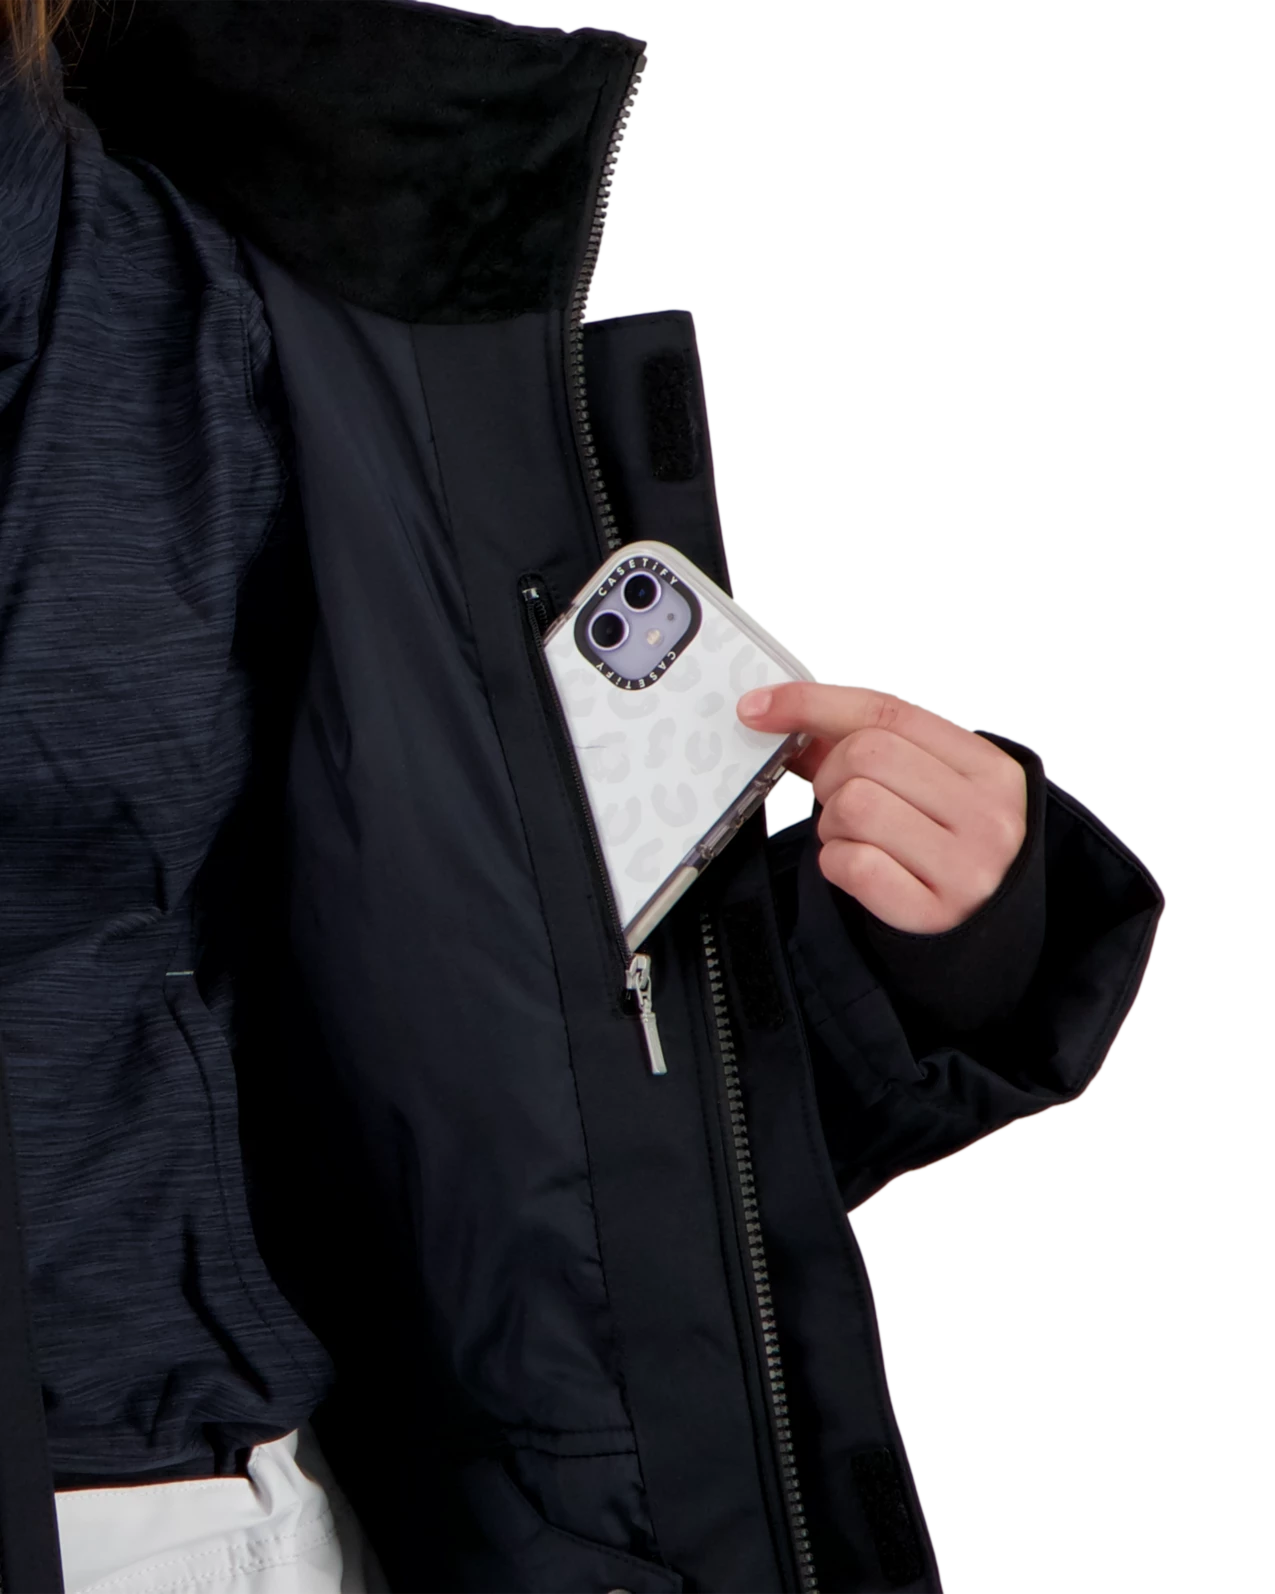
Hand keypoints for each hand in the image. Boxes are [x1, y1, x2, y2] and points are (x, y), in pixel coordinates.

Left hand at [737, 683, 1027, 934]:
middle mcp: (986, 814)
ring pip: (854, 806)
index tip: (760, 708)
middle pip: (865, 755)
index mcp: (988, 770)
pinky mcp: (933, 912)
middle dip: (831, 777)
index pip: (887, 714)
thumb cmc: (949, 852)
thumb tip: (780, 715)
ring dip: (833, 825)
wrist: (988, 931)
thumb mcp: (925, 790)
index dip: (813, 704)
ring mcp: (965, 866)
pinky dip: (837, 864)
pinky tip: (860, 870)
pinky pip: (852, 863)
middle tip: (841, 803)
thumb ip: (860, 749)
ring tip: (857, 840)